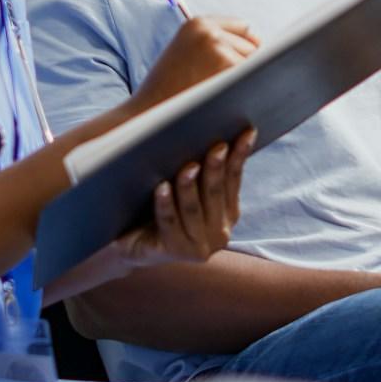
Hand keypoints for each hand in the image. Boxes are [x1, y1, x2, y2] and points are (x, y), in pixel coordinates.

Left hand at [102, 128, 254, 273]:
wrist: (133, 245)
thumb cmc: (159, 209)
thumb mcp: (185, 190)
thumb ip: (199, 170)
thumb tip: (206, 129)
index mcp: (228, 214)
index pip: (234, 179)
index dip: (240, 156)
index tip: (246, 133)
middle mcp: (220, 232)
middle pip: (216, 194)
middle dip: (216, 169)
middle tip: (216, 147)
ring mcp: (199, 246)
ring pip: (193, 209)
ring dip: (190, 186)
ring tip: (188, 167)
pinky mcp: (176, 252)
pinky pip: (169, 223)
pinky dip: (165, 205)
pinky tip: (162, 188)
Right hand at [132, 15, 260, 112]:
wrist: (146, 118)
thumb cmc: (169, 93)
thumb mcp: (186, 56)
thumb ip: (216, 45)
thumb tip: (261, 47)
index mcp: (198, 23)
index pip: (243, 29)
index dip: (244, 49)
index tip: (241, 69)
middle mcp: (209, 31)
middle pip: (252, 46)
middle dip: (245, 68)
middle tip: (224, 89)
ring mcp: (219, 48)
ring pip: (255, 64)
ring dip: (247, 81)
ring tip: (221, 97)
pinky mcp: (227, 68)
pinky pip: (255, 79)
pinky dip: (249, 91)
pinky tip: (231, 103)